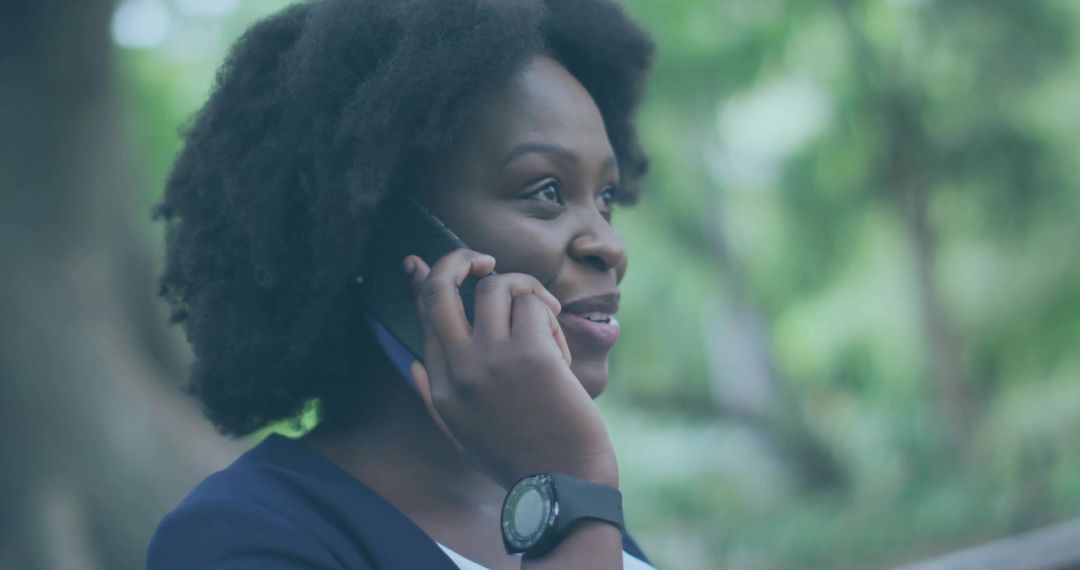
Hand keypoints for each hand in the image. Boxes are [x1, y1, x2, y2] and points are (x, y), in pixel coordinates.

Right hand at [404, 249, 618, 489]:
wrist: (564, 484)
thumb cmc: (521, 461)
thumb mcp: (462, 435)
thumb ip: (433, 397)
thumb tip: (412, 364)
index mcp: (441, 385)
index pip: (423, 315)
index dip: (423, 280)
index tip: (420, 261)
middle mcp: (458, 367)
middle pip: (440, 287)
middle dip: (459, 259)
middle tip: (485, 261)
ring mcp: (492, 358)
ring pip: (496, 287)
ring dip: (527, 294)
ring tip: (545, 321)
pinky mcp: (530, 353)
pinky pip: (534, 304)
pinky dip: (551, 318)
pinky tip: (561, 352)